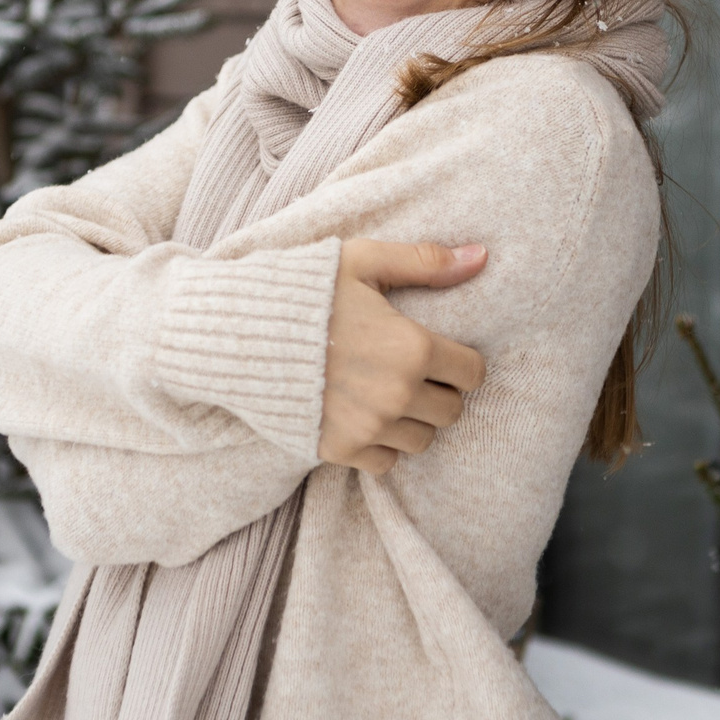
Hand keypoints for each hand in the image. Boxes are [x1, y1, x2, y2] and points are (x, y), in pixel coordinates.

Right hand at [317, 239, 488, 475]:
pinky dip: (381, 445)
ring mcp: (369, 427)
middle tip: (411, 372)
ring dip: (413, 420)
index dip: (460, 361)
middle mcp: (397, 394)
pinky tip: (363, 416)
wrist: (238, 333)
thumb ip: (424, 262)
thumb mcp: (362, 262)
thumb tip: (481, 257)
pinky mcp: (340, 449)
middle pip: (451, 411)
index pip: (472, 373)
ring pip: (423, 441)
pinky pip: (386, 462)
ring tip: (387, 394)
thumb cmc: (303, 290)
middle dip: (439, 391)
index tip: (439, 353)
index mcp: (412, 348)